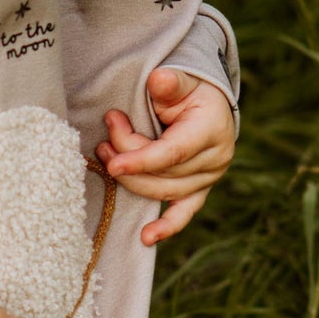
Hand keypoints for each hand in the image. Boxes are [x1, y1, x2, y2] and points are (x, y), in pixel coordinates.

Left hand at [96, 70, 235, 245]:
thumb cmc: (190, 91)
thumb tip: (159, 80)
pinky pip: (183, 213)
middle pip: (162, 172)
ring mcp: (207, 179)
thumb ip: (170, 83)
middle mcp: (214, 160)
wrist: (209, 106)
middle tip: (104, 139)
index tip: (112, 164)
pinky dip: (166, 227)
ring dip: (130, 179)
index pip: (172, 153)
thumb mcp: (181, 80)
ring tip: (106, 154)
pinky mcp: (199, 191)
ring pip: (162, 191)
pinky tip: (146, 237)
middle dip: (127, 157)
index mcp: (211, 130)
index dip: (140, 159)